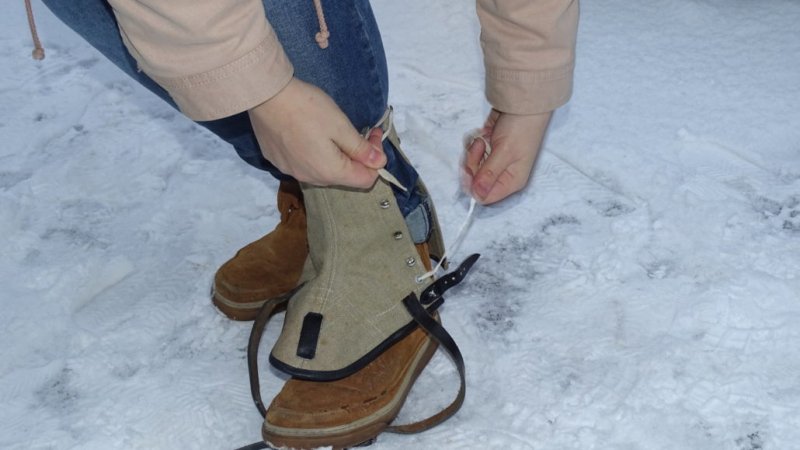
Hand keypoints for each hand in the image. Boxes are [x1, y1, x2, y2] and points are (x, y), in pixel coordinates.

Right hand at [248, 78, 386, 187]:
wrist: (264, 96)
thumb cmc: (306, 108)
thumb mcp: (340, 126)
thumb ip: (360, 148)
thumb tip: (380, 162)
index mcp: (329, 172)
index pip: (365, 180)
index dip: (375, 159)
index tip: (372, 135)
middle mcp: (310, 178)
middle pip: (344, 175)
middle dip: (356, 156)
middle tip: (359, 130)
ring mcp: (291, 170)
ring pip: (323, 170)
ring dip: (335, 155)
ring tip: (333, 131)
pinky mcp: (278, 160)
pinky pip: (304, 163)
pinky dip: (313, 152)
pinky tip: (309, 132)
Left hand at [464, 109, 551, 203]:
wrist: (523, 103)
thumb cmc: (521, 128)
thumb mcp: (504, 153)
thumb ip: (488, 174)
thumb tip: (477, 196)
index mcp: (511, 181)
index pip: (485, 197)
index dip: (473, 186)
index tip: (468, 170)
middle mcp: (503, 175)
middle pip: (475, 181)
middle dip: (472, 164)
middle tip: (478, 147)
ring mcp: (494, 162)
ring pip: (471, 167)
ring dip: (472, 152)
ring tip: (483, 139)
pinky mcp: (488, 150)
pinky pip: (472, 154)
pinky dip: (474, 145)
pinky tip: (482, 135)